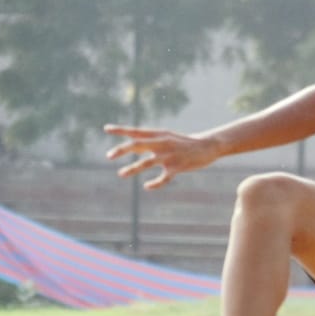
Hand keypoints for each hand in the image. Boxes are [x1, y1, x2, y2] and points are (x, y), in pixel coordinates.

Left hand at [104, 125, 218, 189]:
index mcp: (159, 134)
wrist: (208, 146)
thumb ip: (149, 141)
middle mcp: (162, 143)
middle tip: (109, 155)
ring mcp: (170, 155)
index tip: (106, 129)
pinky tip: (147, 186)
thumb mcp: (167, 137)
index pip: (136, 131)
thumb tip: (130, 146)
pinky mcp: (178, 167)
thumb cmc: (183, 143)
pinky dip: (155, 183)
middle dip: (122, 149)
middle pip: (138, 144)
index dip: (121, 130)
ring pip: (147, 162)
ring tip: (121, 174)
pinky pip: (163, 178)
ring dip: (133, 168)